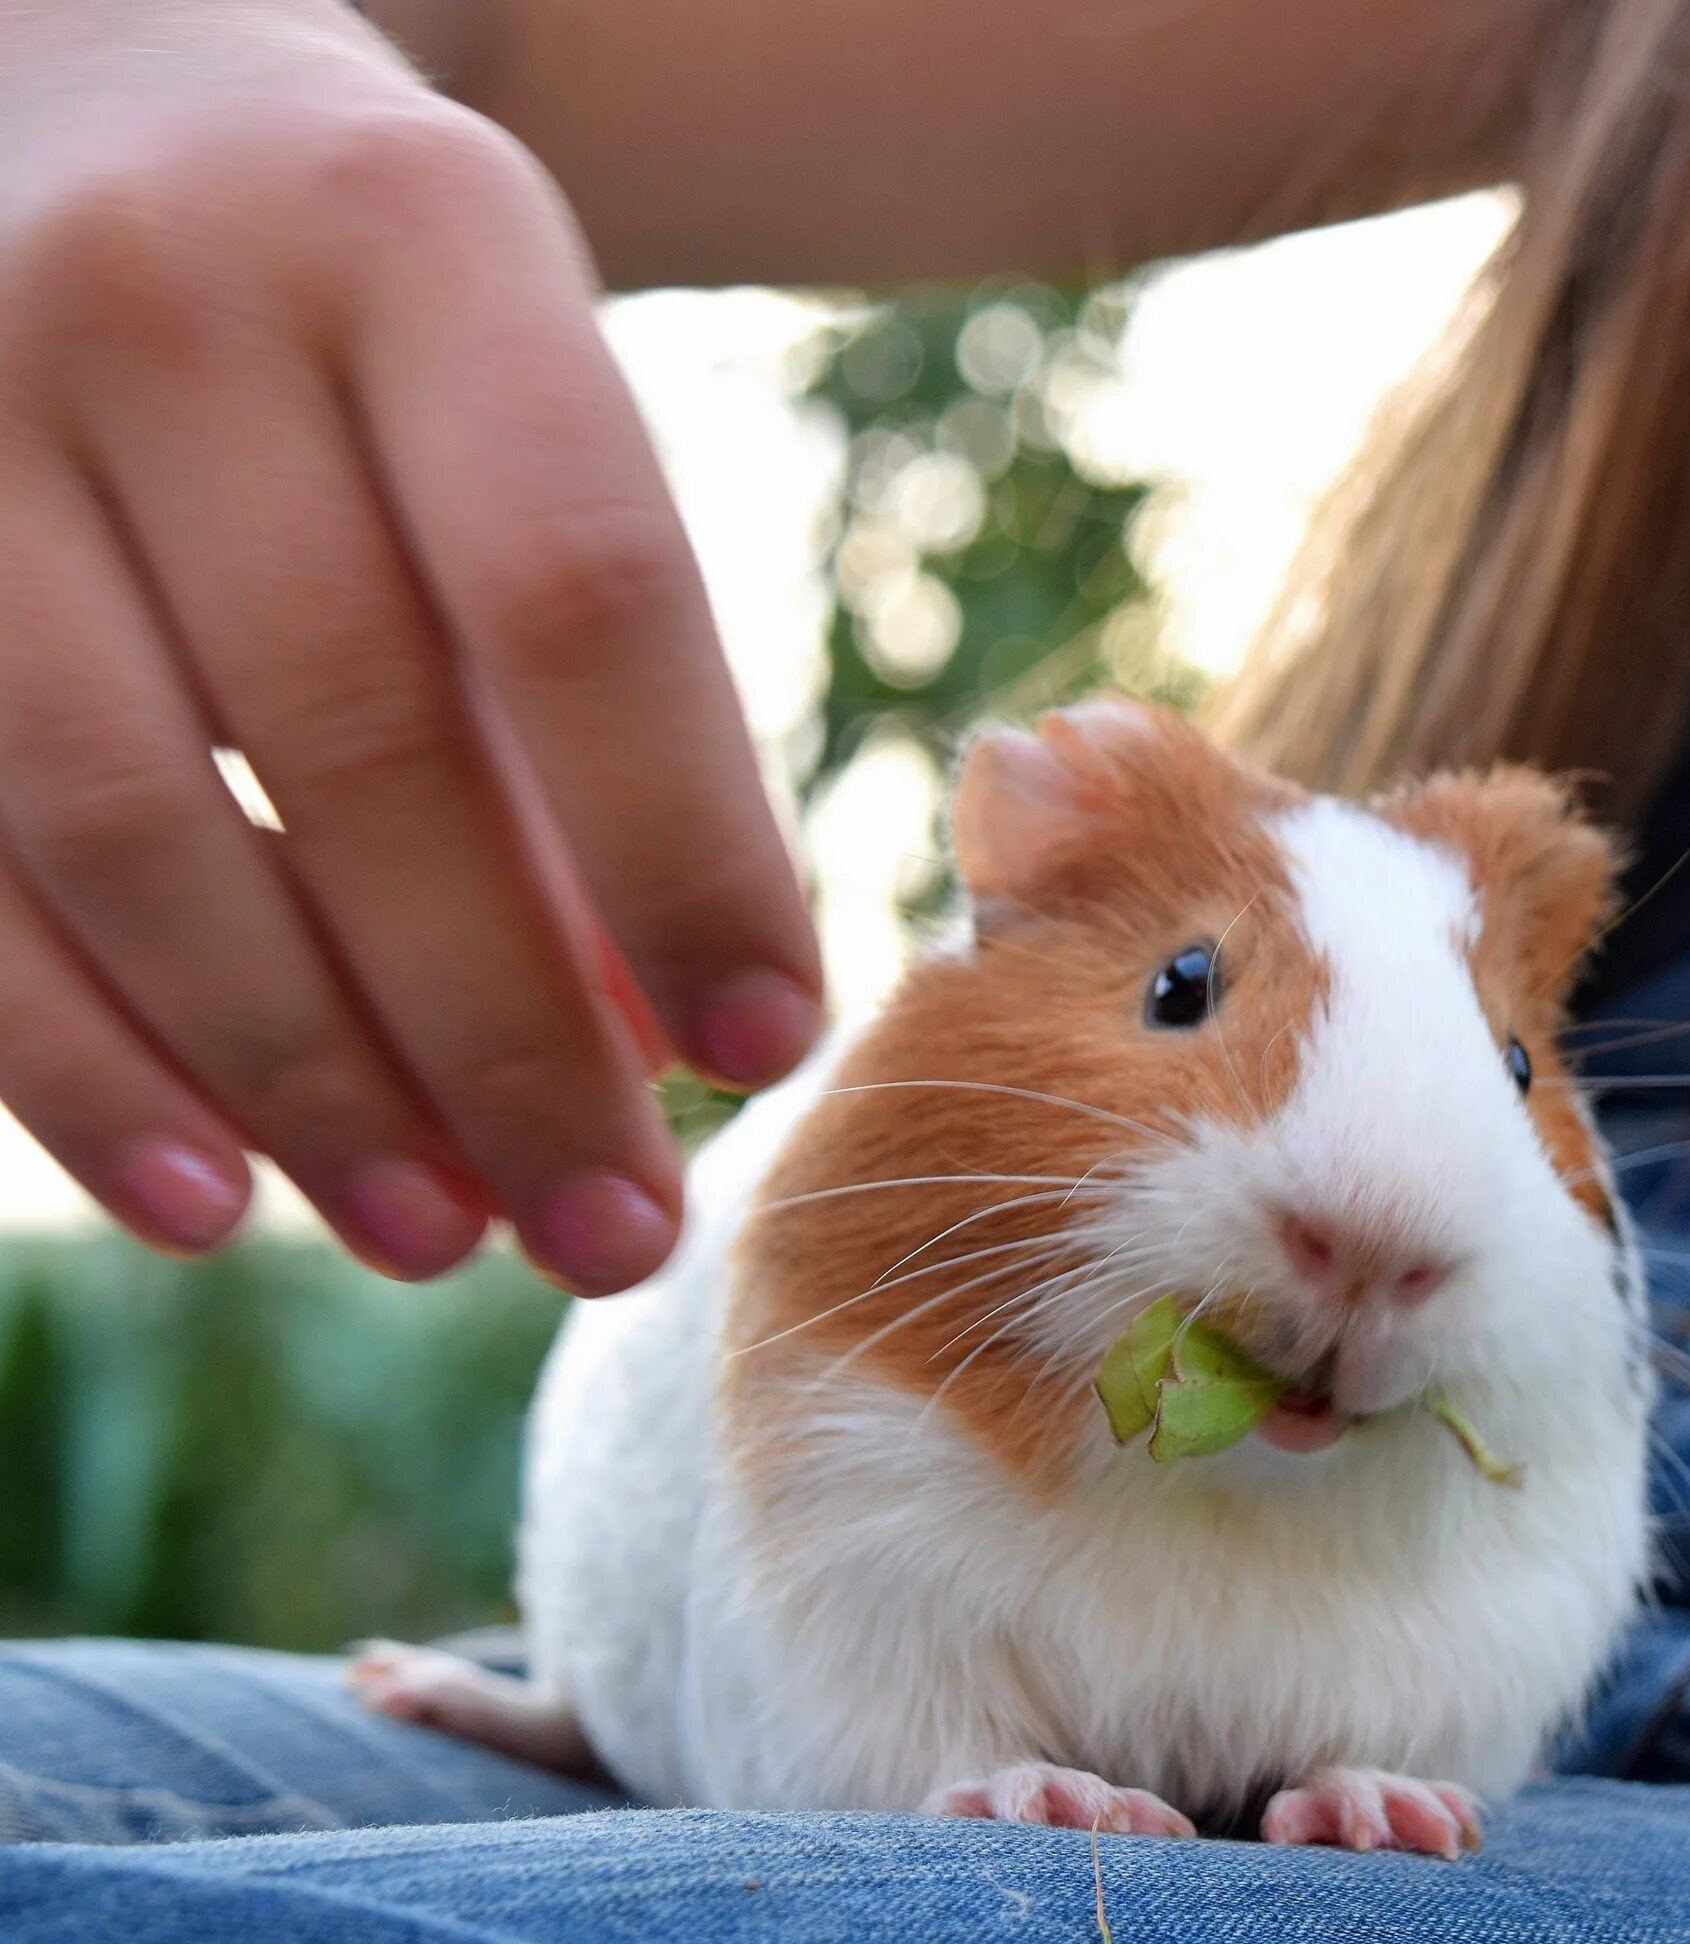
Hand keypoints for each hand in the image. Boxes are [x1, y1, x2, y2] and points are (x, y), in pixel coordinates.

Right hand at [0, 0, 820, 1292]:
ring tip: (438, 1240)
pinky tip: (212, 1197)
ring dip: (299, 1076)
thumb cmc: (377, 320)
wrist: (78, 94)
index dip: (683, 843)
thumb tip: (657, 1040)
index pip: (577, 590)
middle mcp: (171, 300)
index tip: (768, 1048)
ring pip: (122, 817)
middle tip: (618, 1228)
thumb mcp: (520, 412)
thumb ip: (597, 697)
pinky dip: (77, 1057)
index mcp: (416, 236)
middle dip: (503, 1027)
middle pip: (359, 735)